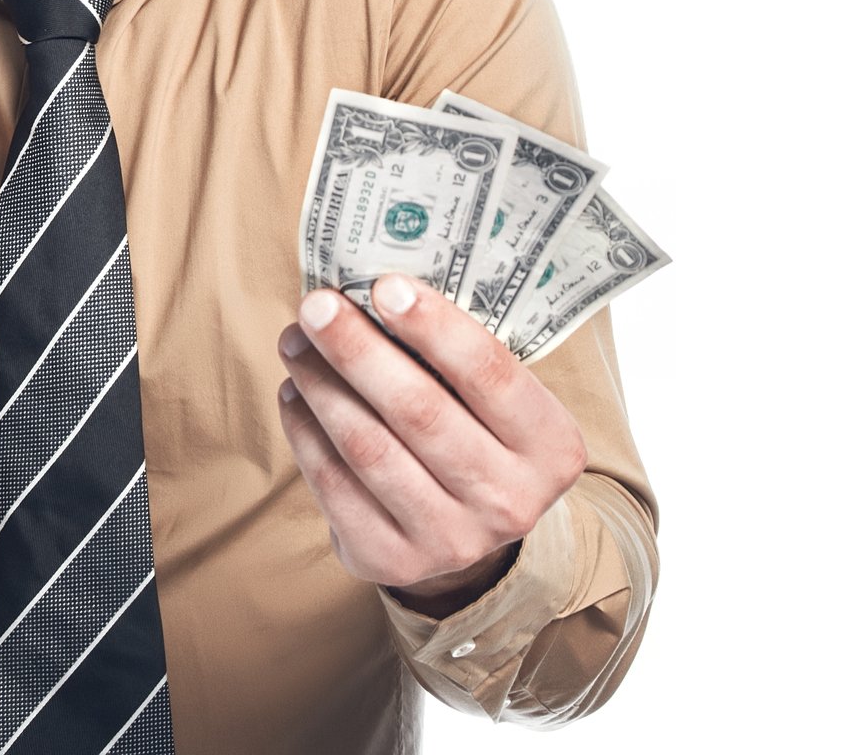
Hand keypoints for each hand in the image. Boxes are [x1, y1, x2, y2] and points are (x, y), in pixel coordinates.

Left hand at [275, 273, 587, 613]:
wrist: (466, 538)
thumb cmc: (473, 437)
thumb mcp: (494, 403)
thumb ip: (454, 355)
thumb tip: (371, 287)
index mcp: (551, 447)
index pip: (491, 375)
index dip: (435, 327)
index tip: (385, 285)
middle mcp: (510, 500)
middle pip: (420, 411)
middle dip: (359, 350)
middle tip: (317, 305)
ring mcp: (452, 539)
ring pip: (369, 449)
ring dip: (322, 385)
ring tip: (294, 341)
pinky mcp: (392, 559)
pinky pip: (335, 485)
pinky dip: (305, 431)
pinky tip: (294, 392)